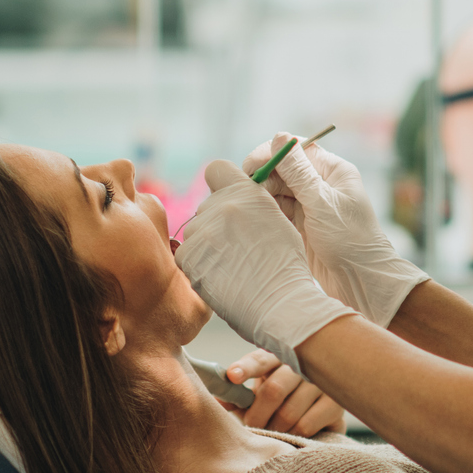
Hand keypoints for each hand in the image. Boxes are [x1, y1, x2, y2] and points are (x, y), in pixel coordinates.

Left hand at [176, 160, 354, 374]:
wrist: (278, 303)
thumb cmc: (285, 266)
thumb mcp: (277, 221)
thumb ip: (252, 205)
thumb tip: (237, 201)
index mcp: (245, 192)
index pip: (216, 168)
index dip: (221, 184)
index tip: (228, 201)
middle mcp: (219, 205)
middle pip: (206, 207)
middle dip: (217, 223)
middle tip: (238, 248)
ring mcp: (201, 231)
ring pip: (196, 233)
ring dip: (207, 246)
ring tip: (232, 268)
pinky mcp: (188, 256)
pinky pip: (187, 254)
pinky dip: (199, 265)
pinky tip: (221, 278)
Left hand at [221, 348, 346, 437]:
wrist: (319, 411)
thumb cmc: (280, 400)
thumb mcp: (257, 394)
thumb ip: (238, 397)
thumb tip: (219, 400)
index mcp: (277, 356)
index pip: (260, 360)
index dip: (246, 368)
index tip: (232, 377)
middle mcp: (301, 364)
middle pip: (273, 390)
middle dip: (257, 415)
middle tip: (250, 427)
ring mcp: (320, 382)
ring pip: (288, 412)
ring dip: (274, 428)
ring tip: (271, 431)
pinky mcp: (335, 402)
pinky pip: (305, 425)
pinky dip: (292, 435)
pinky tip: (291, 434)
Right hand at [238, 135, 427, 327]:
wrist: (362, 283)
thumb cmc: (351, 240)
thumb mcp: (322, 203)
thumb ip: (298, 172)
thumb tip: (279, 137)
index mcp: (332, 171)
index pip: (296, 149)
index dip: (270, 153)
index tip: (250, 166)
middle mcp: (320, 185)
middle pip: (283, 170)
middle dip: (262, 177)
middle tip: (244, 192)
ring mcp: (310, 206)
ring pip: (277, 191)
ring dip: (261, 196)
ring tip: (247, 207)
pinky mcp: (301, 226)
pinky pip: (277, 211)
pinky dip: (265, 212)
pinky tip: (253, 218)